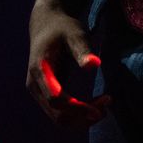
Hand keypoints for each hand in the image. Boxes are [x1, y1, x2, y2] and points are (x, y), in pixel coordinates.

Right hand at [26, 3, 108, 128]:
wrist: (46, 24)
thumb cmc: (62, 27)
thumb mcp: (74, 33)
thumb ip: (82, 49)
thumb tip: (94, 64)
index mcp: (39, 70)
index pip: (56, 100)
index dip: (78, 108)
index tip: (100, 108)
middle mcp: (35, 85)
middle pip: (57, 115)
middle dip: (83, 116)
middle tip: (107, 106)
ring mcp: (38, 92)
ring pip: (59, 118)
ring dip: (82, 118)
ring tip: (104, 107)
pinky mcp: (45, 94)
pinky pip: (60, 113)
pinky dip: (78, 114)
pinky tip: (95, 106)